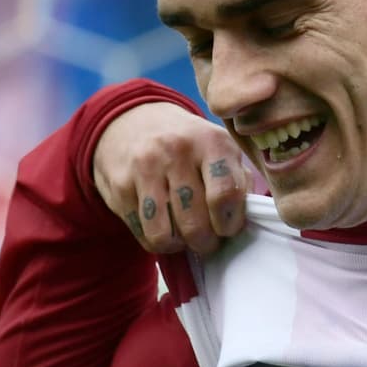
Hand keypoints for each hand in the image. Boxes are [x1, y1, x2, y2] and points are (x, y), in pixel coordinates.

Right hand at [93, 102, 251, 258]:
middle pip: (195, 222)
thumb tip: (246, 219)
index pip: (225, 195)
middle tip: (207, 241)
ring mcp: (146, 167)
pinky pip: (143, 233)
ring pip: (165, 233)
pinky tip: (164, 229)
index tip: (228, 228)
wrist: (134, 121)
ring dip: (179, 245)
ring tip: (184, 237)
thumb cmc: (188, 145)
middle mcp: (178, 150)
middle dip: (205, 242)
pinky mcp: (121, 185)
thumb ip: (238, 180)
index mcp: (212, 141)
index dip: (230, 223)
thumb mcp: (219, 148)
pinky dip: (156, 241)